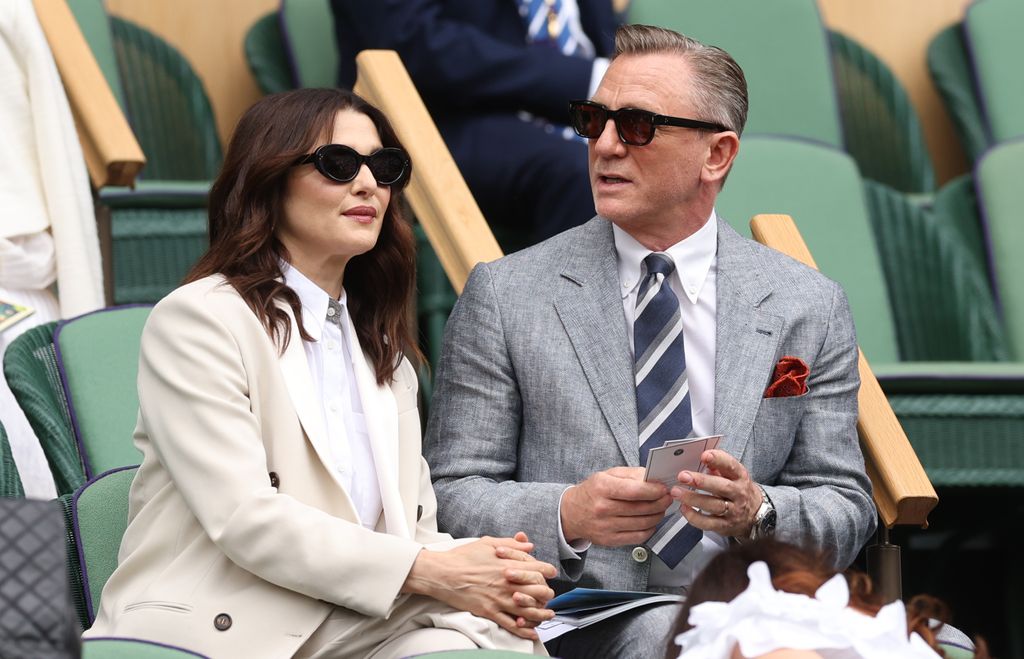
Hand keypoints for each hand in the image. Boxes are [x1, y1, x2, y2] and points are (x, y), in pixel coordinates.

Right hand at [402, 535, 556, 639]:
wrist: (442, 573)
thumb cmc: (463, 557)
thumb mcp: (488, 543)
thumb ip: (511, 544)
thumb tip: (528, 545)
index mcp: (508, 564)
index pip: (538, 568)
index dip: (548, 571)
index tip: (551, 573)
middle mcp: (507, 583)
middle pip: (538, 591)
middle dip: (547, 594)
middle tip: (549, 596)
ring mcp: (499, 599)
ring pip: (528, 610)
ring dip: (542, 614)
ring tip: (547, 615)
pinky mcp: (489, 611)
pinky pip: (511, 624)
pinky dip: (524, 630)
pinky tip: (532, 632)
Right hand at [561, 466, 671, 545]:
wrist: (571, 513)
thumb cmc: (592, 491)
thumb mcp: (608, 474)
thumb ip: (632, 474)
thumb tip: (654, 478)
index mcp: (602, 487)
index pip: (634, 491)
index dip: (654, 490)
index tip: (664, 488)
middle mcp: (602, 508)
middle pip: (641, 508)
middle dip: (660, 502)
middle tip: (667, 497)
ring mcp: (605, 527)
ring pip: (642, 523)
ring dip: (658, 515)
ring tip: (660, 508)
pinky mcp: (609, 540)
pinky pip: (638, 537)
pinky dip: (650, 529)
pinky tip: (651, 521)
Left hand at [669, 449, 761, 537]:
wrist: (756, 515)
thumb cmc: (739, 491)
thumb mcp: (734, 476)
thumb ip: (719, 467)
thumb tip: (705, 459)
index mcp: (740, 477)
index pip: (731, 466)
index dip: (718, 460)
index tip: (704, 456)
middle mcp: (738, 494)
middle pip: (722, 487)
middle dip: (701, 481)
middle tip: (683, 476)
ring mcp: (733, 511)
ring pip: (713, 505)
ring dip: (693, 498)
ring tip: (677, 492)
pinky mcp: (725, 526)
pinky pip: (708, 523)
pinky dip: (694, 517)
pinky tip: (684, 508)